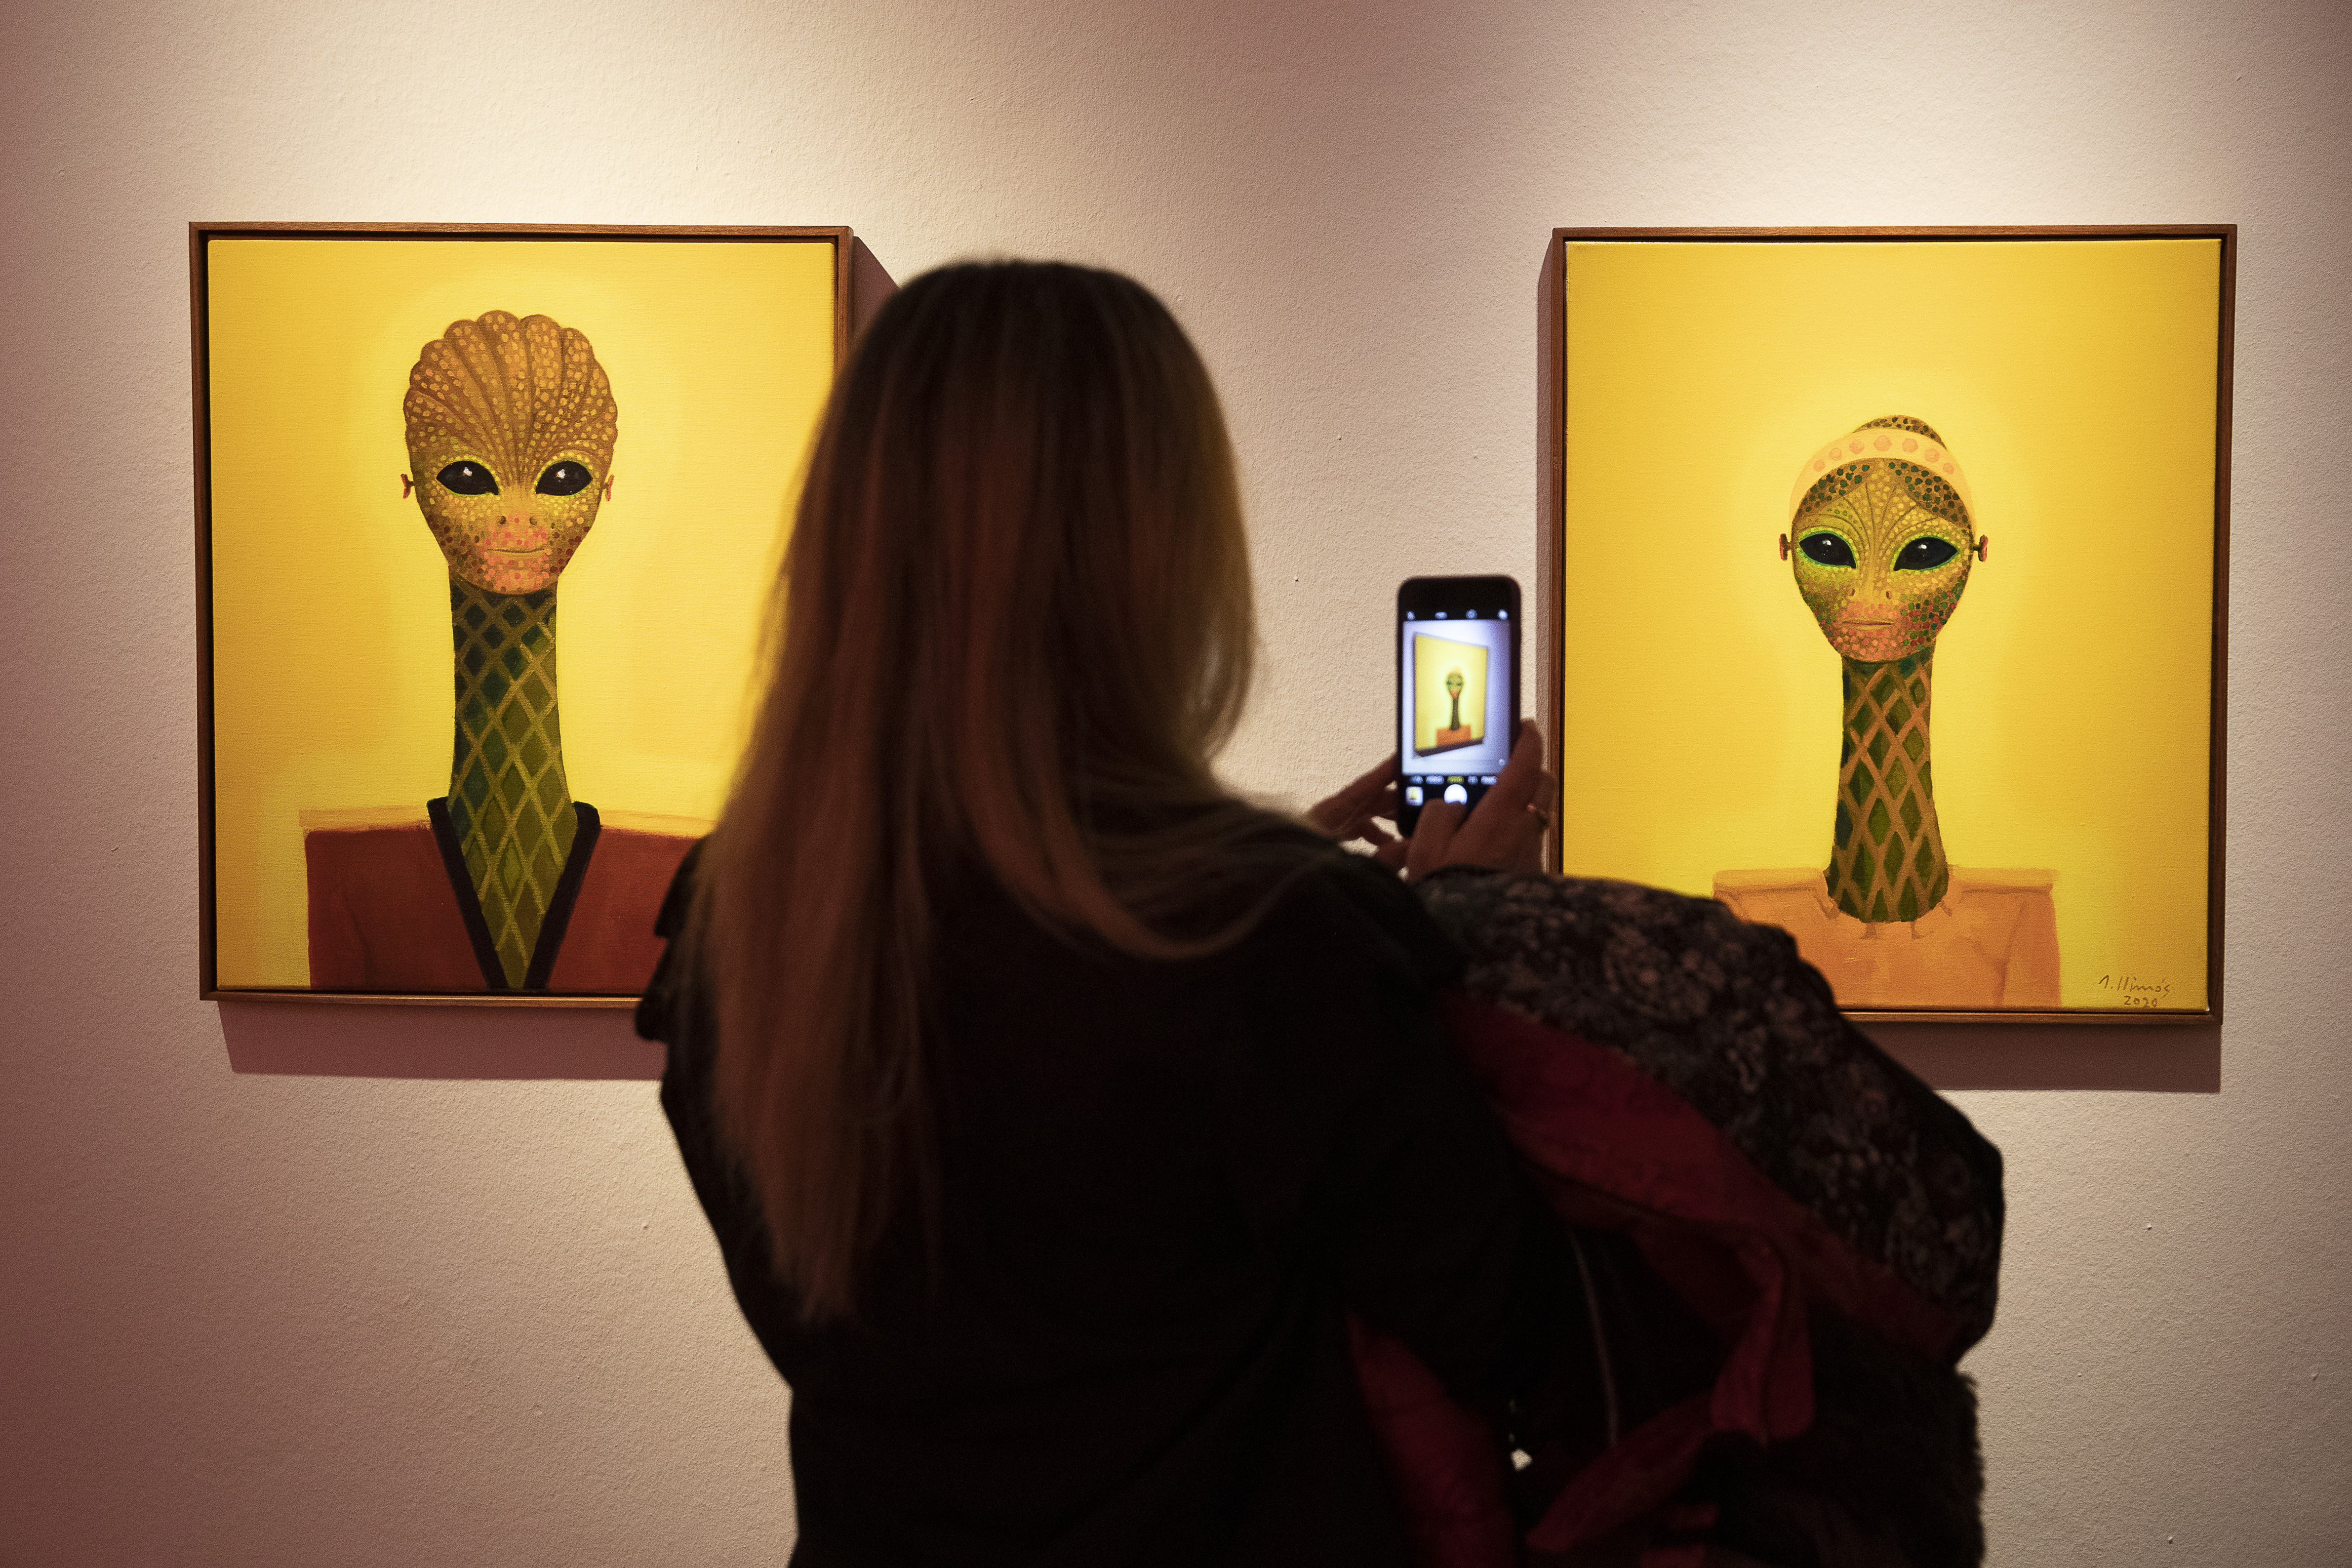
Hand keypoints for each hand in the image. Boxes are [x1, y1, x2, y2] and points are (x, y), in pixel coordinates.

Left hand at [1309, 754, 1410, 870]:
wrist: (1275, 883)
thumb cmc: (1304, 869)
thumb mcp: (1345, 866)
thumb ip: (1380, 861)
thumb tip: (1409, 851)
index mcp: (1329, 815)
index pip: (1362, 788)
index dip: (1383, 773)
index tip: (1403, 759)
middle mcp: (1331, 815)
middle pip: (1368, 799)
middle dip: (1395, 800)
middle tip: (1421, 801)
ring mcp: (1330, 825)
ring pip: (1365, 813)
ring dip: (1387, 818)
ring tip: (1409, 827)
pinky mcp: (1329, 837)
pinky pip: (1357, 827)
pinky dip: (1375, 832)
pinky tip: (1389, 845)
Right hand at [1403, 720, 1555, 880]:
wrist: (1471, 935)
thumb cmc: (1446, 889)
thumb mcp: (1426, 846)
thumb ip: (1439, 813)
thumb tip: (1450, 802)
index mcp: (1499, 818)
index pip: (1525, 766)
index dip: (1527, 741)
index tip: (1525, 725)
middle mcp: (1523, 831)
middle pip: (1544, 785)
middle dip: (1533, 767)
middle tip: (1513, 761)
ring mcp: (1530, 852)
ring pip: (1538, 812)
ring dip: (1525, 800)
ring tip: (1496, 802)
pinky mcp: (1531, 872)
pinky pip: (1529, 838)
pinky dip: (1517, 829)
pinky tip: (1493, 838)